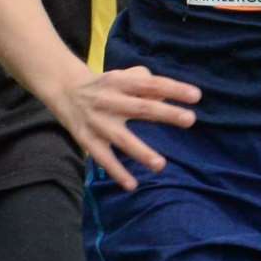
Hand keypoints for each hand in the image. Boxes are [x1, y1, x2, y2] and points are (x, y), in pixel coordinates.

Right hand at [50, 65, 200, 190]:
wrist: (64, 90)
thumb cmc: (105, 85)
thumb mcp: (121, 76)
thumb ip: (143, 80)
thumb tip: (166, 95)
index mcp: (120, 82)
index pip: (150, 84)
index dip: (173, 89)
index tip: (196, 96)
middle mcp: (109, 100)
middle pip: (140, 108)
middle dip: (165, 114)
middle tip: (190, 120)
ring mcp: (98, 122)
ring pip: (121, 138)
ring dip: (141, 152)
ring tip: (161, 165)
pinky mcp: (88, 139)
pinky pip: (103, 158)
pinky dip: (116, 172)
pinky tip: (132, 184)